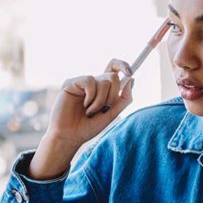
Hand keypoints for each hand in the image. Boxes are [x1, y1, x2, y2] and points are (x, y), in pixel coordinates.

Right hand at [28, 59, 133, 179]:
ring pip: (104, 81)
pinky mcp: (71, 83)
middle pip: (113, 77)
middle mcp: (93, 84)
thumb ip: (123, 99)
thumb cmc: (88, 127)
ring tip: (90, 111)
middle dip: (114, 95)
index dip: (123, 65)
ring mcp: (82, 83)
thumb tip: (131, 79)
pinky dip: (91, 96)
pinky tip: (84, 106)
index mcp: (103, 89)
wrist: (70, 136)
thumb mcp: (112, 114)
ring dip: (101, 101)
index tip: (130, 72)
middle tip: (104, 108)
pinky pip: (89, 81)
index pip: (114, 70)